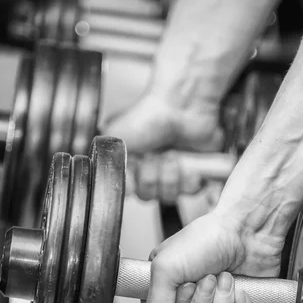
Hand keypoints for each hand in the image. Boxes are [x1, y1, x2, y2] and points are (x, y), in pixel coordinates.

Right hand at [102, 93, 223, 201]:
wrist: (181, 107)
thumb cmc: (149, 116)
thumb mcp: (115, 135)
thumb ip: (106, 161)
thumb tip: (109, 180)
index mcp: (131, 163)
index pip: (130, 191)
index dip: (134, 184)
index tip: (136, 170)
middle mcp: (150, 169)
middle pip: (149, 195)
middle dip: (152, 177)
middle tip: (155, 157)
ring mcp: (173, 172)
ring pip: (170, 195)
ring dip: (170, 176)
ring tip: (172, 156)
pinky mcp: (195, 172)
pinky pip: (191, 191)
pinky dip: (190, 178)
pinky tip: (187, 163)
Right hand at [142, 208, 283, 302]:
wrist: (247, 229)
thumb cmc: (207, 237)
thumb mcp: (165, 266)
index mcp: (165, 284)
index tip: (184, 286)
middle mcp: (188, 294)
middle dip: (202, 302)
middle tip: (208, 276)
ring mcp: (213, 301)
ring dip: (222, 302)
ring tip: (225, 277)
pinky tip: (240, 287)